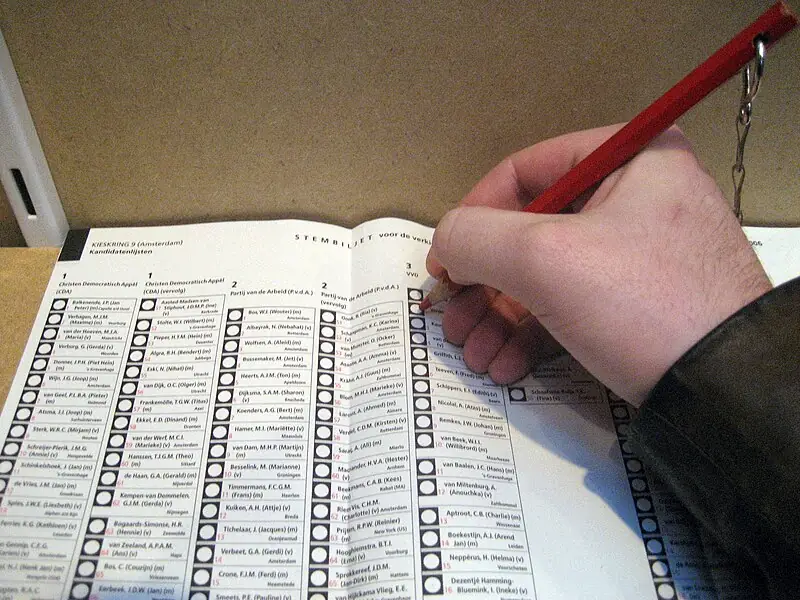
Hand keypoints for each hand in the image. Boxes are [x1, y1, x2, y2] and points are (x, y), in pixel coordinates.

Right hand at [426, 125, 771, 405]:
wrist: (724, 390)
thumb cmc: (642, 304)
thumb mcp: (546, 260)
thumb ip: (476, 237)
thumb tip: (444, 242)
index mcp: (630, 158)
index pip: (526, 169)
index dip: (473, 214)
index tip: (444, 262)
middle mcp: (637, 197)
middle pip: (531, 231)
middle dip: (484, 285)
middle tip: (453, 320)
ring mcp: (640, 254)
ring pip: (547, 275)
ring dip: (500, 318)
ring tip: (474, 353)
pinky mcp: (640, 302)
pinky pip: (572, 305)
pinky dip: (533, 335)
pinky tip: (506, 365)